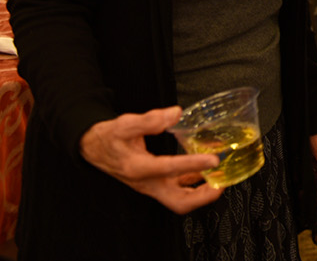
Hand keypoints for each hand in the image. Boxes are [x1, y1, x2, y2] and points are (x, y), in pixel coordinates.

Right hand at [78, 107, 223, 214]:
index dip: (192, 165)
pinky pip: (178, 190)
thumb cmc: (109, 138)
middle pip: (177, 202)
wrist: (94, 149)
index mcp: (138, 168)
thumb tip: (174, 114)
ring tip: (221, 181)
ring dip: (201, 194)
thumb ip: (149, 120)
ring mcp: (152, 186)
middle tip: (221, 184)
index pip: (169, 169)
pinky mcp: (155, 184)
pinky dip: (194, 184)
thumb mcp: (124, 124)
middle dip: (202, 197)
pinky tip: (207, 173)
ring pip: (179, 200)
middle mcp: (146, 183)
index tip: (212, 160)